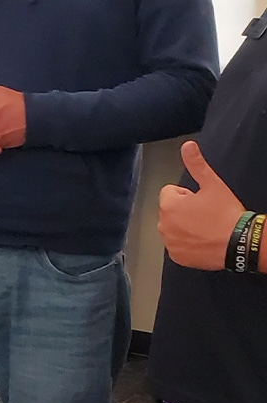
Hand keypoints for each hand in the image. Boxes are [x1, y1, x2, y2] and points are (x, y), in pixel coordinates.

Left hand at [158, 140, 246, 270]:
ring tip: (206, 228)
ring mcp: (169, 242)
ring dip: (184, 227)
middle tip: (206, 215)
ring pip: (173, 228)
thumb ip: (196, 164)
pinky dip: (187, 244)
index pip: (171, 192)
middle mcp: (163, 224)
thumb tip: (187, 145)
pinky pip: (178, 245)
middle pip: (171, 210)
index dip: (188, 195)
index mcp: (168, 205)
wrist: (240, 243)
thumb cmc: (226, 213)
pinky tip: (203, 242)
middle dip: (184, 211)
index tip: (202, 202)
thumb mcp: (212, 184)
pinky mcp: (177, 257)